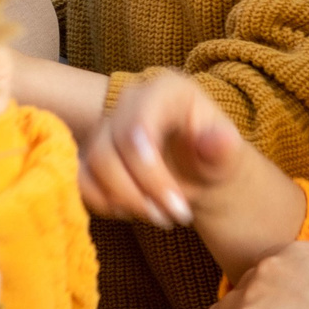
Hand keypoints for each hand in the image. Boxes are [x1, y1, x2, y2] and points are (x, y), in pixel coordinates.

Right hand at [80, 71, 306, 277]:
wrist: (198, 171)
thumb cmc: (213, 158)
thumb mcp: (227, 155)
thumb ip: (223, 148)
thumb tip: (221, 139)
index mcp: (165, 90)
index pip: (139, 123)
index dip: (148, 166)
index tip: (175, 200)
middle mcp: (129, 101)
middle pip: (111, 148)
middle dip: (141, 191)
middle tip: (175, 216)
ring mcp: (106, 126)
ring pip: (94, 165)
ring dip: (125, 200)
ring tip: (160, 217)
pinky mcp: (91, 152)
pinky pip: (81, 178)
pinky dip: (103, 202)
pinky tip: (132, 213)